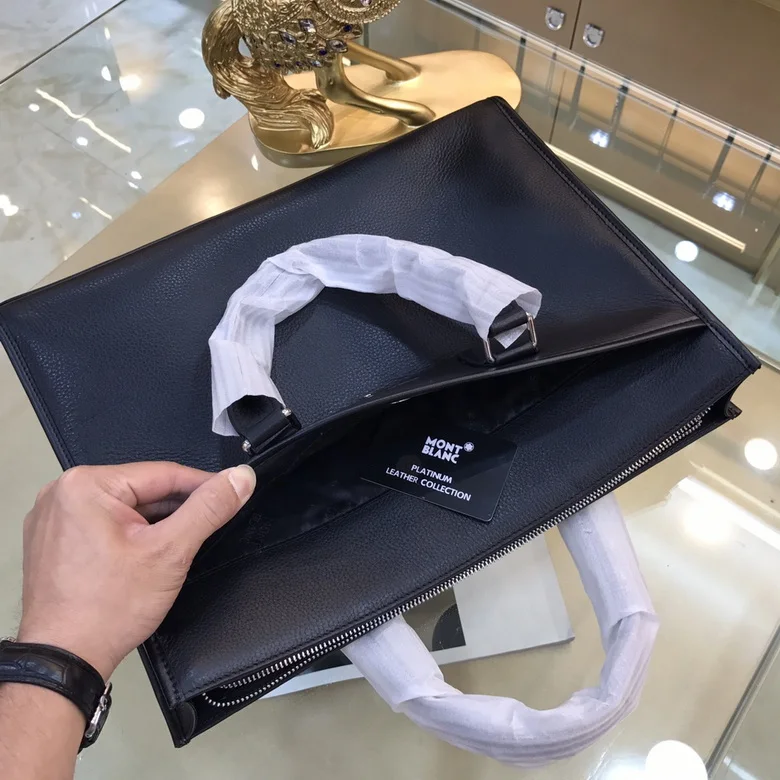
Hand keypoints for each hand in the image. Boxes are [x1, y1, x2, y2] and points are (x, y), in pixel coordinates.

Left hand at [16, 462, 255, 680]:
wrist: (63, 661)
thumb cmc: (109, 608)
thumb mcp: (171, 551)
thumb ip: (209, 508)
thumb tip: (241, 477)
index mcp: (85, 484)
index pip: (163, 473)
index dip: (204, 485)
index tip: (232, 493)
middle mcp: (62, 492)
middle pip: (143, 490)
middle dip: (177, 510)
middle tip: (208, 528)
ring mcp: (53, 517)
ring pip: (126, 508)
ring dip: (155, 523)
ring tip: (176, 547)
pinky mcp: (52, 539)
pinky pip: (104, 523)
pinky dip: (130, 534)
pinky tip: (146, 556)